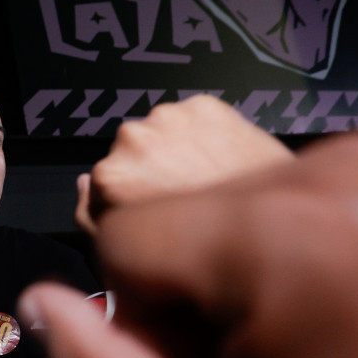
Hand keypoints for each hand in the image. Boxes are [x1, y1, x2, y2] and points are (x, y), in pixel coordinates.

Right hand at [77, 94, 291, 234]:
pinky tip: (219, 162)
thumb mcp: (130, 251)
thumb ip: (90, 217)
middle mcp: (134, 138)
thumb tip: (82, 183)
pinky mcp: (205, 106)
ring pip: (162, 133)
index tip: (150, 209)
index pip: (102, 181)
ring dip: (176, 150)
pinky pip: (194, 120)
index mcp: (110, 176)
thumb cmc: (203, 245)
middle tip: (182, 197)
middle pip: (132, 153)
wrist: (275, 224)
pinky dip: (203, 136)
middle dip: (150, 169)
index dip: (127, 198)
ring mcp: (171, 117)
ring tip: (204, 179)